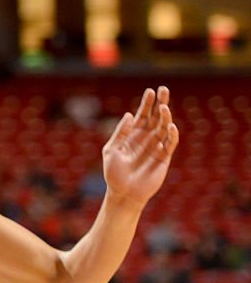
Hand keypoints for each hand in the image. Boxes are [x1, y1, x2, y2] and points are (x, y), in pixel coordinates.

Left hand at [102, 86, 179, 206]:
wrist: (123, 193)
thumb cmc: (114, 173)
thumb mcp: (112, 150)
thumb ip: (120, 133)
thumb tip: (129, 114)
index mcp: (132, 135)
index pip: (142, 115)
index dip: (147, 103)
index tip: (151, 91)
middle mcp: (146, 138)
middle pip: (156, 117)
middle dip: (160, 103)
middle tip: (164, 90)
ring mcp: (156, 147)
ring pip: (164, 127)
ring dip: (165, 117)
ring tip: (164, 107)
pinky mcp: (163, 157)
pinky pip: (170, 143)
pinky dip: (171, 134)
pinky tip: (169, 126)